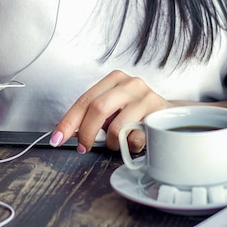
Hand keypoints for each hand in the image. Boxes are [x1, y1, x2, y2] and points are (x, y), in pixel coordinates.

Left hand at [50, 70, 173, 152]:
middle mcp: (130, 83)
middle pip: (98, 109)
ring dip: (110, 143)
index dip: (68, 121)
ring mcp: (146, 97)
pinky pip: (135, 137)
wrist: (170, 115)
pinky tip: (133, 141)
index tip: (57, 139)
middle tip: (84, 147)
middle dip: (86, 133)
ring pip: (116, 126)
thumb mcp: (113, 109)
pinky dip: (129, 146)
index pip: (84, 100)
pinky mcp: (159, 114)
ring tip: (115, 143)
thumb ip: (92, 116)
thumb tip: (67, 132)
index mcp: (114, 79)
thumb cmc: (135, 114)